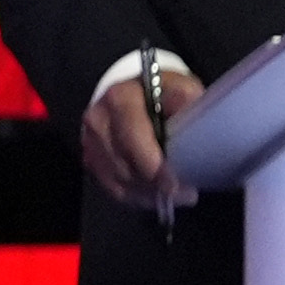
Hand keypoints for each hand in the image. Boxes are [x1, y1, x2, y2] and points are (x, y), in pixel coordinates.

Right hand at [80, 63, 202, 213]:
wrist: (135, 94)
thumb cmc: (162, 93)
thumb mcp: (181, 88)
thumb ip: (186, 102)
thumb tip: (193, 122)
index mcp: (119, 98)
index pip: (132, 137)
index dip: (153, 165)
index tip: (175, 184)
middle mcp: (98, 120)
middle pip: (125, 164)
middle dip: (155, 184)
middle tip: (185, 193)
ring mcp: (91, 142)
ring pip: (119, 180)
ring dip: (148, 192)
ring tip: (175, 194)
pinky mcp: (91, 159)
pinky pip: (112, 188)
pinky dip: (136, 196)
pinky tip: (156, 196)